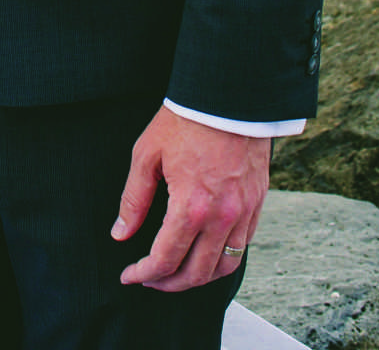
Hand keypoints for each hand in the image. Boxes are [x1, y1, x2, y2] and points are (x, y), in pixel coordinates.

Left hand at [111, 108, 269, 291]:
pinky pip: (243, 245)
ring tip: (178, 272)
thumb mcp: (147, 154)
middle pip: (197, 273)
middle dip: (169, 283)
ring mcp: (243, 212)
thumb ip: (134, 199)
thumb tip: (121, 233)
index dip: (144, 273)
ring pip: (224, 266)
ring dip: (199, 278)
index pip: (166, 259)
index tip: (130, 274)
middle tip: (150, 279)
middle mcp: (222, 217)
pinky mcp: (257, 203)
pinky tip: (206, 251)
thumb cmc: (186, 120)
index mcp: (191, 207)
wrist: (227, 95)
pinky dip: (223, 258)